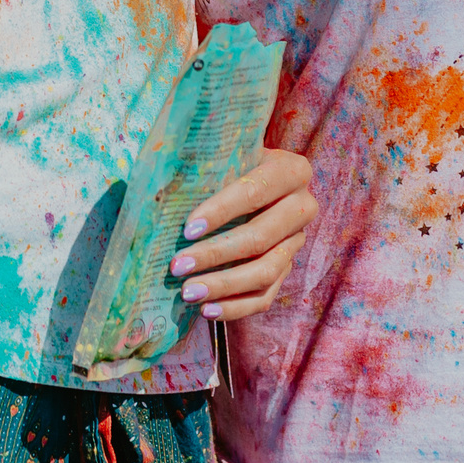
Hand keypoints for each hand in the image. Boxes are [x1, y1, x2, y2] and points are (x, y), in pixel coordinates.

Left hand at [170, 146, 315, 321]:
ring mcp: (297, 240)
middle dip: (216, 254)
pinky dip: (236, 306)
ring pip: (266, 271)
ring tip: (188, 292)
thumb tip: (160, 184)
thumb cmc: (225, 161)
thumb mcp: (221, 152)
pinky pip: (266, 295)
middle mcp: (303, 206)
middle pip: (261, 237)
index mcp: (291, 170)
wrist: (250, 176)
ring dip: (224, 285)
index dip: (221, 211)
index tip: (187, 229)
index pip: (255, 192)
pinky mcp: (288, 268)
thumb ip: (203, 162)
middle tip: (178, 266)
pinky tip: (207, 310)